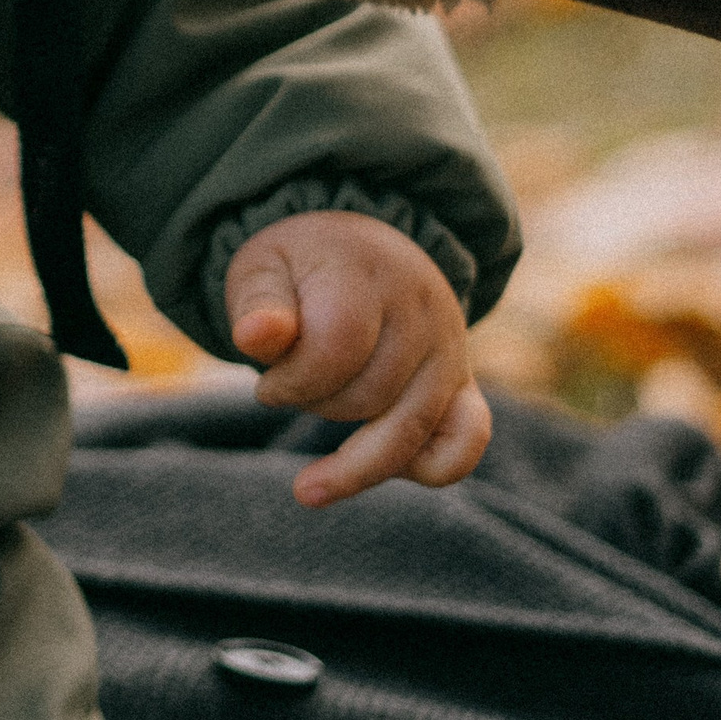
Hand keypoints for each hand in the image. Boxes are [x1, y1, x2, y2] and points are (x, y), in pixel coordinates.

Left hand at [225, 208, 490, 507]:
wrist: (359, 251)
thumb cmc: (300, 270)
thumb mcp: (263, 270)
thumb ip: (258, 304)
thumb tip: (252, 337)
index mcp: (367, 272)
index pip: (337, 345)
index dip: (291, 381)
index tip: (266, 384)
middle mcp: (421, 309)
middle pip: (369, 394)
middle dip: (315, 406)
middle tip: (290, 389)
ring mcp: (449, 348)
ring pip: (410, 428)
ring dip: (353, 453)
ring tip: (315, 458)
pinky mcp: (462, 382)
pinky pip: (467, 439)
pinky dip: (426, 468)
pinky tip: (377, 467)